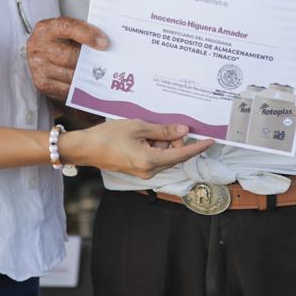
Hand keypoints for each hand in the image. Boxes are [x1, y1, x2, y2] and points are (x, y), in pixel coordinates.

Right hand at [26, 17, 106, 100]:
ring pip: (70, 75)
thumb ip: (83, 33)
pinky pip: (66, 89)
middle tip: (106, 65)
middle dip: (90, 62)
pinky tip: (87, 85)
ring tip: (100, 76)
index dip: (88, 35)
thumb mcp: (67, 31)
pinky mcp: (41, 83)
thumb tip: (104, 44)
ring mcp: (38, 66)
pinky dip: (79, 88)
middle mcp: (38, 46)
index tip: (104, 43)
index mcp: (47, 28)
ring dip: (87, 77)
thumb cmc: (59, 41)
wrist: (39, 53)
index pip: (68, 28)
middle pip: (70, 56)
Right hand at [61, 120, 211, 178]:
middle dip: (176, 140)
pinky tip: (146, 135)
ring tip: (149, 128)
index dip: (197, 147)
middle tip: (169, 124)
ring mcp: (143, 172)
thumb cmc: (108, 136)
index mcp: (150, 161)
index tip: (210, 140)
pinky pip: (154, 157)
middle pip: (174, 155)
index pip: (181, 154)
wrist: (86, 148)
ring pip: (164, 156)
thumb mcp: (137, 127)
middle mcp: (149, 171)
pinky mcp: (138, 170)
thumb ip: (162, 130)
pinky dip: (155, 146)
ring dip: (163, 142)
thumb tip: (183, 131)